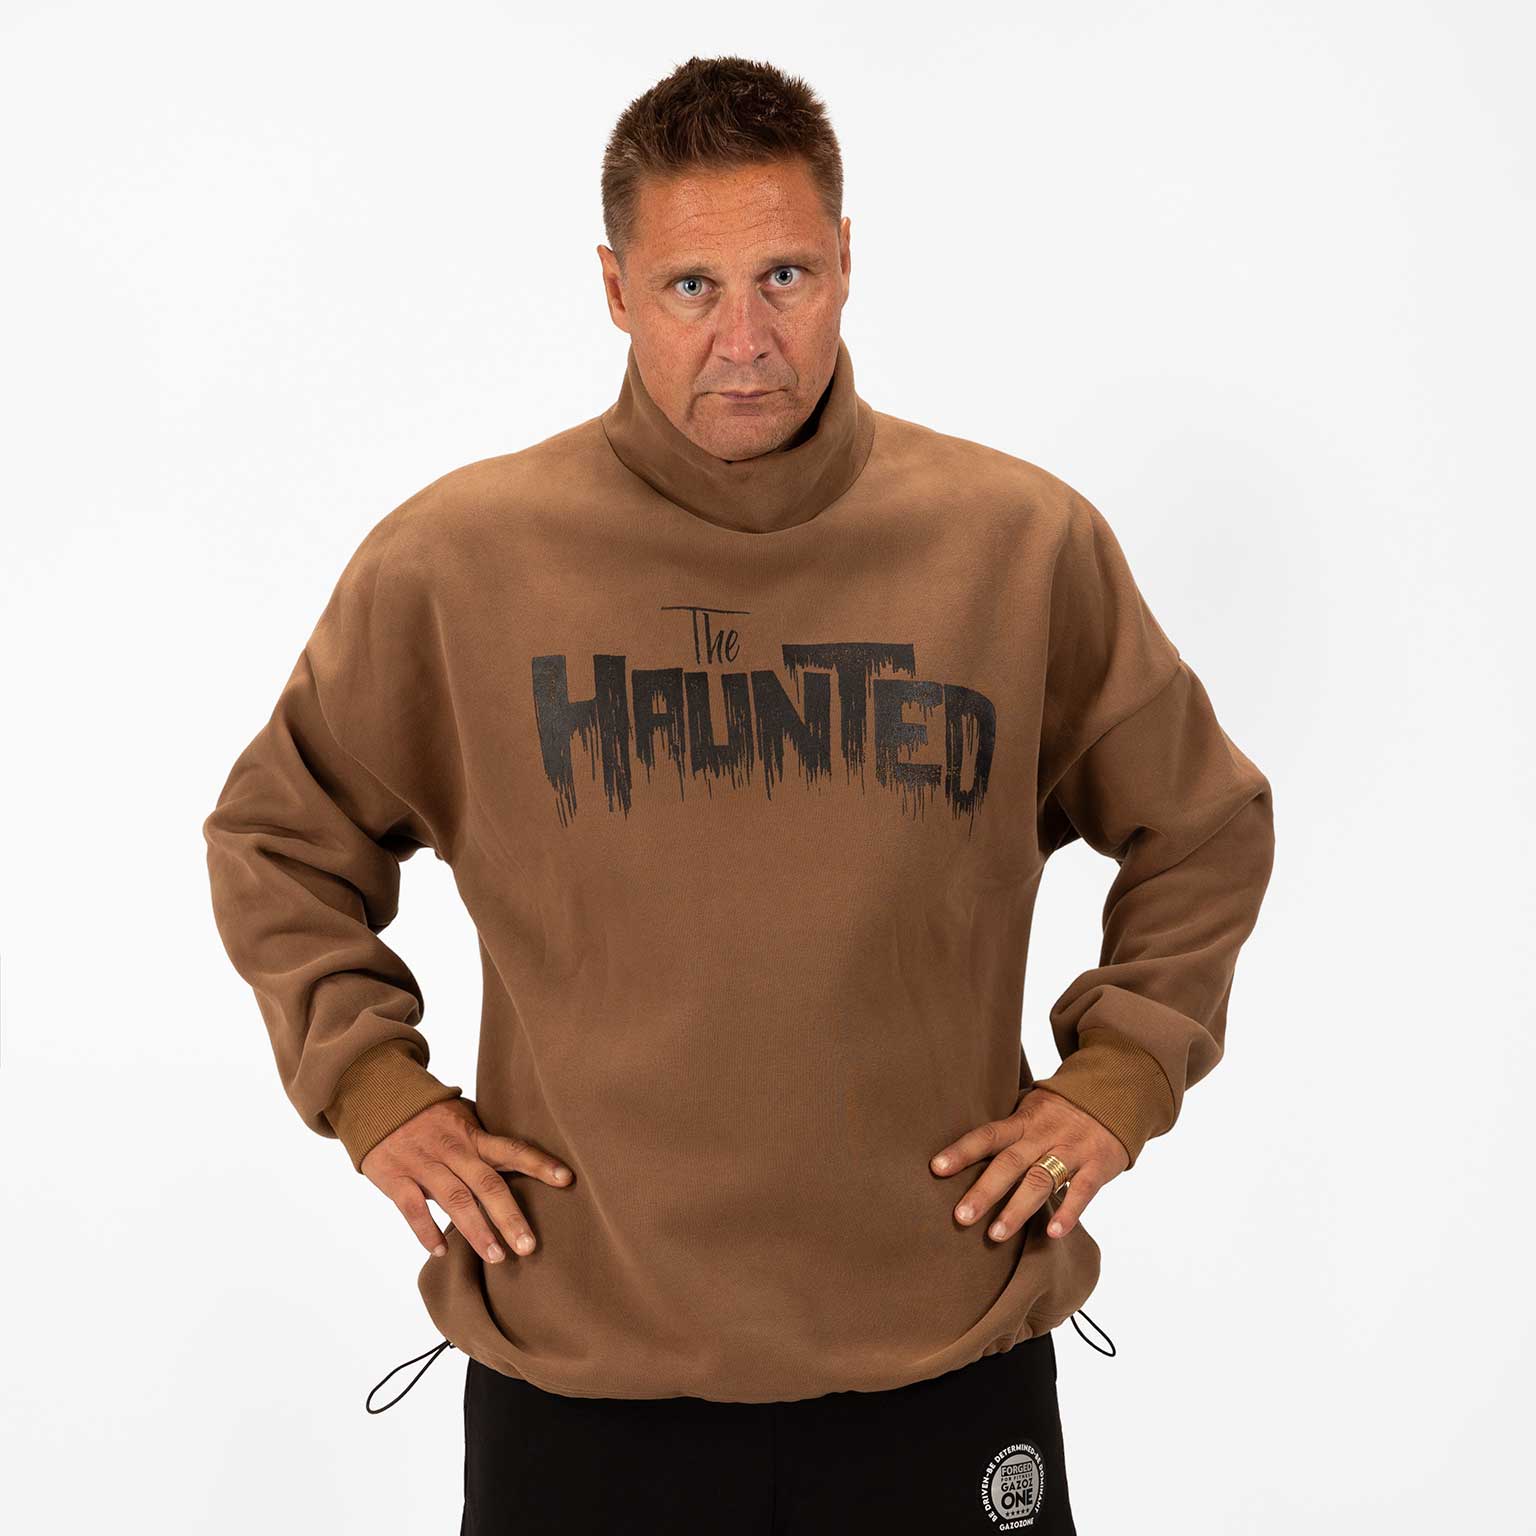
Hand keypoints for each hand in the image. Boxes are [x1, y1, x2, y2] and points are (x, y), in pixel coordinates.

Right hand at [360, 1097, 573, 1264]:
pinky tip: (441, 1252)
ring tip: (496, 1257)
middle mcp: (453, 1149)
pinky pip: (413, 1208)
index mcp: (473, 1136)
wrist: (378, 1100)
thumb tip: (525, 1166)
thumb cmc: (431, 1117)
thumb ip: (487, 1144)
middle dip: (509, 1217)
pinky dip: (427, 1231)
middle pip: (487, 1184)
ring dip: (476, 1231)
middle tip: (529, 1246)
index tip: (567, 1179)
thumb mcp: (463, 1120)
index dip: (540, 1163)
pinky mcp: (395, 1176)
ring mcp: (423, 1163)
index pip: (513, 1149)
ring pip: (454, 1199)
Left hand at [928, 1087, 1128, 1241]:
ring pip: (1041, 1180)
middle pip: (1010, 1162)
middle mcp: (1044, 1135)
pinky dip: (1068, 1212)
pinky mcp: (1098, 1164)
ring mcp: (1072, 1149)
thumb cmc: (1062, 1109)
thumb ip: (1008, 1130)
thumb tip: (966, 1152)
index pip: (988, 1135)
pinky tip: (1052, 1233)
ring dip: (1017, 1209)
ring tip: (996, 1235)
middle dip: (984, 1191)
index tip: (937, 1168)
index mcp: (1024, 1121)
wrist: (1115, 1094)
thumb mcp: (1032, 1108)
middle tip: (961, 1216)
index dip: (962, 1151)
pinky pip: (1083, 1191)